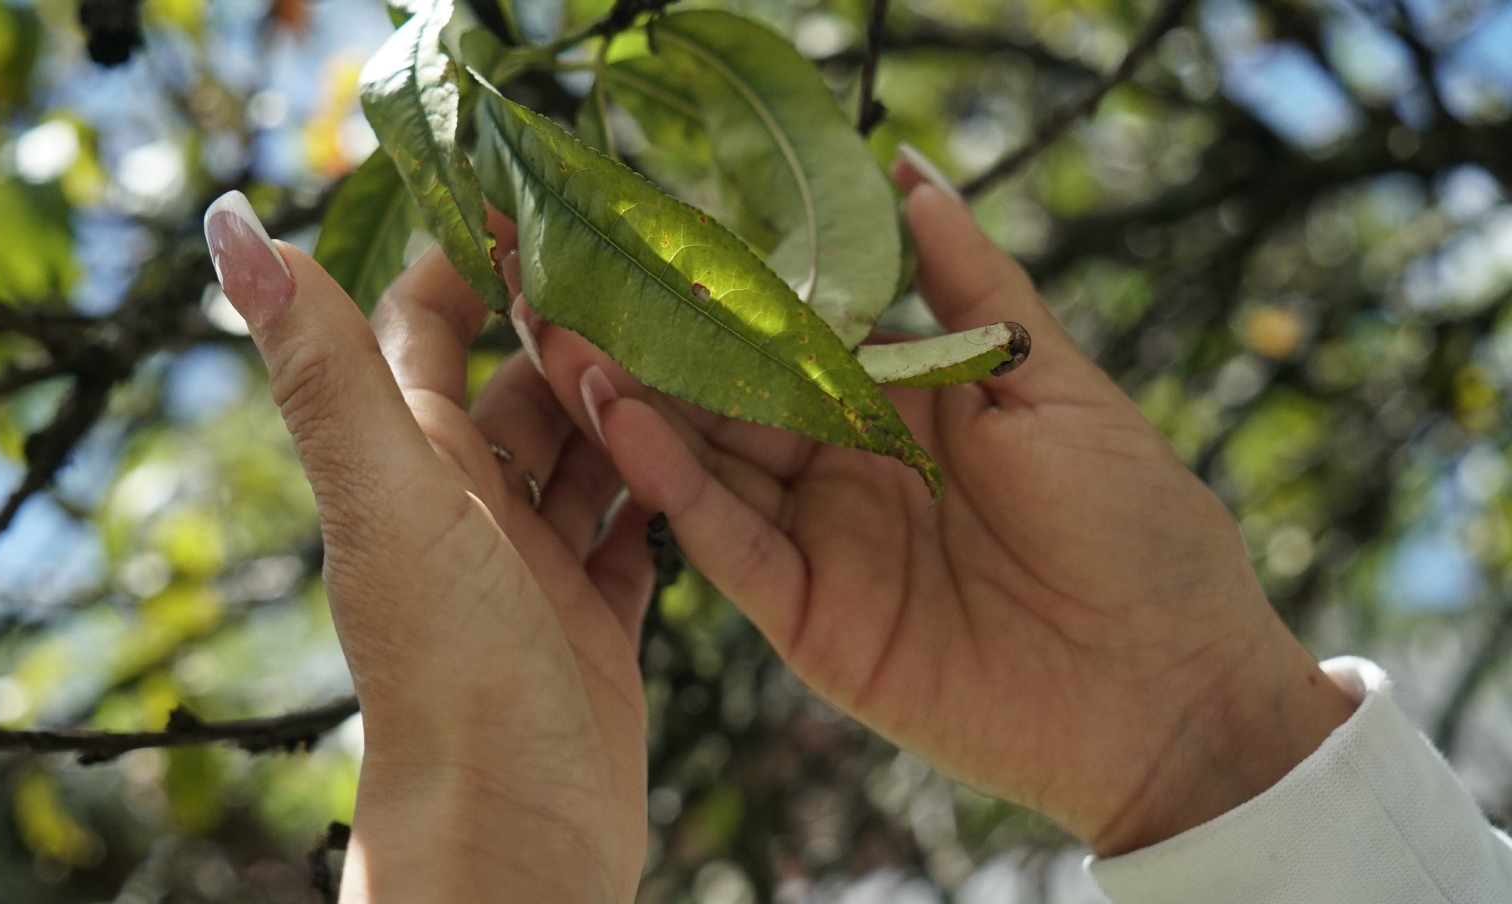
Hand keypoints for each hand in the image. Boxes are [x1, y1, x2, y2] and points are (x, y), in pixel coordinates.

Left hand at [204, 194, 648, 900]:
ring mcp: (529, 570)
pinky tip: (703, 453)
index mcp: (409, 467)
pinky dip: (657, 492)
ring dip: (624, 403)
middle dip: (570, 327)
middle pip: (515, 390)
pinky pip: (627, 534)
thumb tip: (234, 228)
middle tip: (652, 267)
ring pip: (580, 456)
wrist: (514, 835)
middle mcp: (463, 511)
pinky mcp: (590, 624)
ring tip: (698, 343)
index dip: (462, 263)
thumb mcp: (392, 498)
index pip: (420, 332)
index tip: (526, 196)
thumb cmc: (449, 670)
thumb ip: (328, 369)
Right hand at [520, 167, 1357, 854]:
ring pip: (705, 462)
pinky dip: (667, 481)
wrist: (1175, 694)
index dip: (717, 289)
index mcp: (901, 404)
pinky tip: (617, 418)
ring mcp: (820, 543)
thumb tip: (910, 172)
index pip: (786, 335)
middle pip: (725, 395)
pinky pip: (726, 541)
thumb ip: (971, 287)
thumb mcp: (1052, 384)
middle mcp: (844, 467)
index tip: (643, 233)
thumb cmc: (1140, 529)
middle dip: (645, 340)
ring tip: (559, 334)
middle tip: (559, 279)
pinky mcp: (807, 617)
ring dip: (630, 401)